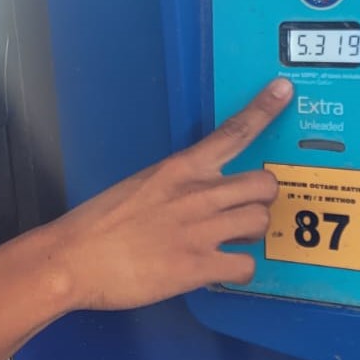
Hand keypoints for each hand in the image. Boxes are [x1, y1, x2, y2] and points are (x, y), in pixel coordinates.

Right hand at [43, 78, 291, 311]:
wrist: (74, 258)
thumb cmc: (99, 223)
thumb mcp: (140, 186)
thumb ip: (175, 185)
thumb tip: (199, 194)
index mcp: (180, 168)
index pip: (232, 131)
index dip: (264, 109)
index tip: (284, 89)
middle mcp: (198, 194)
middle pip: (264, 184)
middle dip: (261, 199)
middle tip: (243, 210)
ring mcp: (201, 230)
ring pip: (261, 223)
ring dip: (249, 235)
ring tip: (227, 242)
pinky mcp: (199, 267)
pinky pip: (246, 267)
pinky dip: (237, 271)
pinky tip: (218, 270)